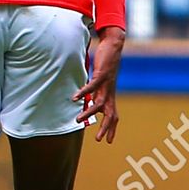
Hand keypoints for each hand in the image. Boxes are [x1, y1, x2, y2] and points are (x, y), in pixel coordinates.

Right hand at [73, 26, 124, 143]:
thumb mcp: (100, 83)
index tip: (108, 141)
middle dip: (104, 128)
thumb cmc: (106, 64)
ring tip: (77, 120)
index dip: (111, 129)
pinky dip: (83, 93)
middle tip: (98, 140)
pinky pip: (92, 87)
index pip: (113, 116)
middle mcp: (109, 93)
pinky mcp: (102, 75)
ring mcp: (106, 85)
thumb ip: (95, 93)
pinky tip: (74, 98)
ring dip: (88, 113)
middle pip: (110, 115)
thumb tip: (86, 102)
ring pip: (99, 104)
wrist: (114, 47)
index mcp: (109, 96)